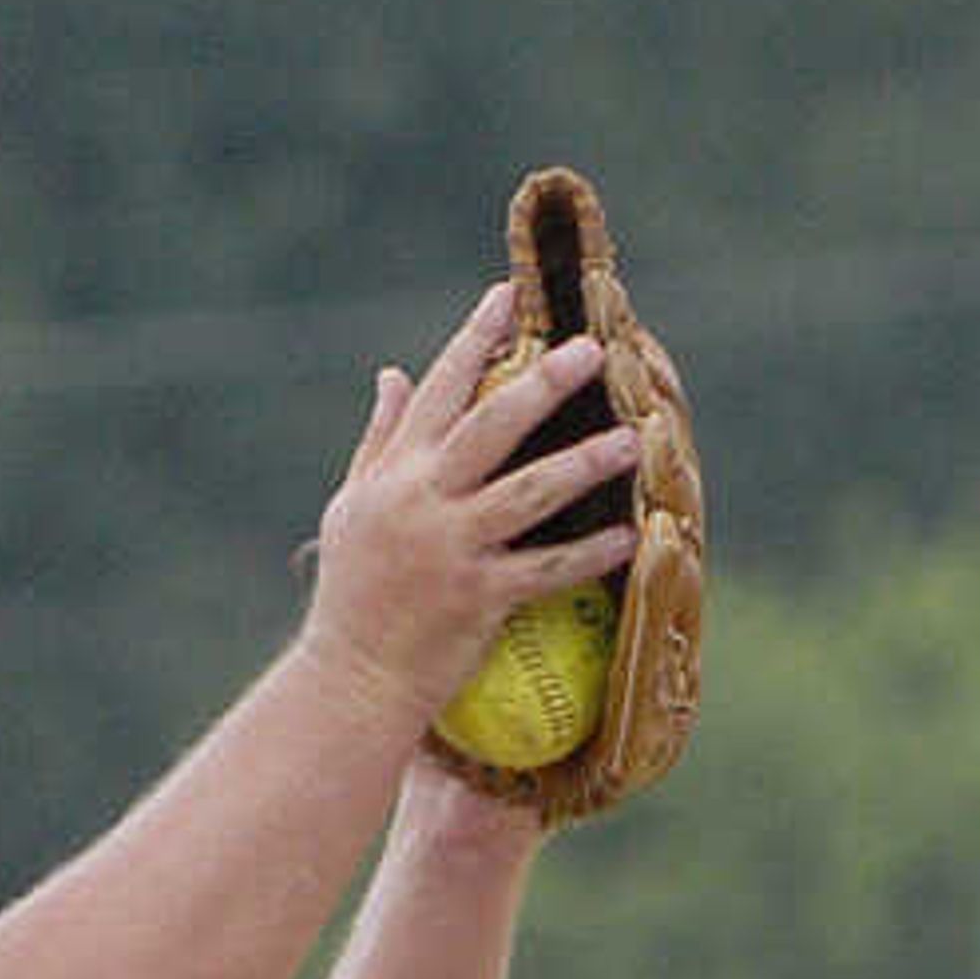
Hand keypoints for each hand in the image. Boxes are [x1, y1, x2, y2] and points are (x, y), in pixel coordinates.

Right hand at [301, 293, 641, 730]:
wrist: (350, 681)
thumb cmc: (352, 595)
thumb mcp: (352, 507)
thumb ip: (379, 440)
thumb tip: (392, 374)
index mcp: (395, 474)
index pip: (438, 391)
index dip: (474, 340)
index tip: (508, 297)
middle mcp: (422, 502)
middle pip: (490, 427)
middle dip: (542, 384)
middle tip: (592, 350)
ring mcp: (451, 550)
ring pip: (527, 493)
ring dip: (582, 464)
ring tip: (630, 441)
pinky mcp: (476, 600)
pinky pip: (544, 569)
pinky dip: (587, 554)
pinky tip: (628, 536)